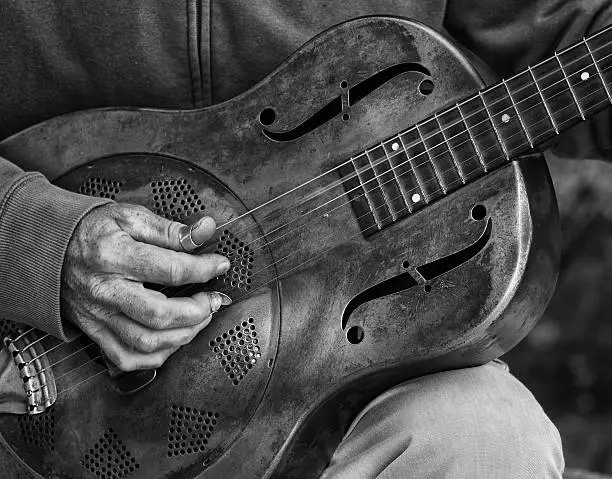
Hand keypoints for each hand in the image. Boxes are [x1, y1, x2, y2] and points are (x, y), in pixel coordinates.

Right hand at [61, 203, 229, 370]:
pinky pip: (126, 359)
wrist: (47, 248)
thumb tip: (207, 230)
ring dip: (184, 336)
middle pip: (159, 315)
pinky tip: (173, 341)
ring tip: (200, 318)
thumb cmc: (93, 231)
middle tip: (213, 300)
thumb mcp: (130, 217)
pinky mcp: (94, 331)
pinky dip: (156, 358)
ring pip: (146, 342)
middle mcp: (104, 290)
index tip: (220, 265)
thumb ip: (171, 229)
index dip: (203, 269)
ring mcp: (98, 316)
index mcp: (113, 255)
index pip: (169, 269)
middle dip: (198, 311)